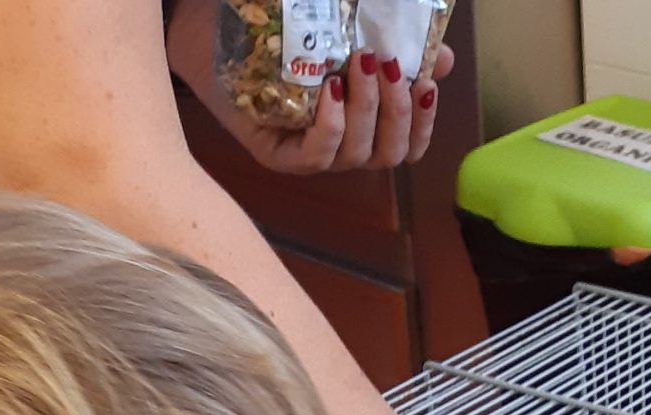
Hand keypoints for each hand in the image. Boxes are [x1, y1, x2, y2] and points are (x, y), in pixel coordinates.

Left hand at [169, 0, 452, 173]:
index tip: (427, 84)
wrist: (208, 23)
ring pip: (358, 155)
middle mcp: (338, 143)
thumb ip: (388, 43)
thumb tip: (442, 58)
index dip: (423, 123)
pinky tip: (331, 91)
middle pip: (389, 154)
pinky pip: (317, 155)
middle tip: (386, 65)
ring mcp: (308, 152)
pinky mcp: (277, 154)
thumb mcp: (342, 25)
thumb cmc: (276, 23)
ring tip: (358, 62)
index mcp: (359, 120)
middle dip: (398, 112)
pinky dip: (332, 125)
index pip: (407, 144)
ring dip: (367, 111)